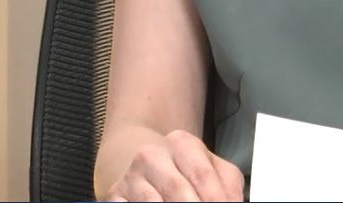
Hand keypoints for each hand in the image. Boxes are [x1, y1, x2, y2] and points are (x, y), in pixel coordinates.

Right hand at [102, 129, 244, 201]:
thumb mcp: (213, 170)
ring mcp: (131, 175)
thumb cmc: (186, 170)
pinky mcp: (115, 193)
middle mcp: (153, 155)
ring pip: (152, 201)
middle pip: (177, 190)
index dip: (216, 200)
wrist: (149, 162)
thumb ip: (227, 186)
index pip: (203, 176)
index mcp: (182, 144)